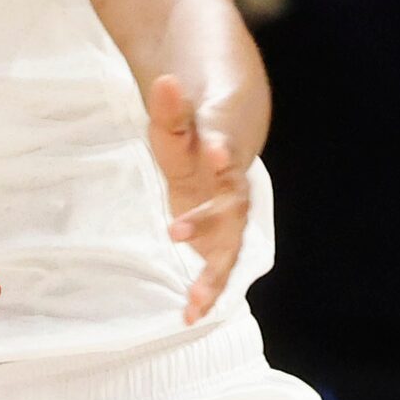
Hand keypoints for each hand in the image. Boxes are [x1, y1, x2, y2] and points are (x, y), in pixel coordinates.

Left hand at [147, 74, 246, 324]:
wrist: (220, 139)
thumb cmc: (194, 128)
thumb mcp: (178, 116)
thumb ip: (172, 105)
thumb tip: (166, 83)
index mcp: (226, 153)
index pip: (225, 150)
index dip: (219, 149)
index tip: (211, 149)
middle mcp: (233, 191)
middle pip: (230, 211)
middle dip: (207, 224)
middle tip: (177, 230)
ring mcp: (227, 219)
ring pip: (228, 250)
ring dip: (213, 277)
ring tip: (195, 306)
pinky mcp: (215, 238)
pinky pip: (215, 266)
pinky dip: (207, 290)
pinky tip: (190, 316)